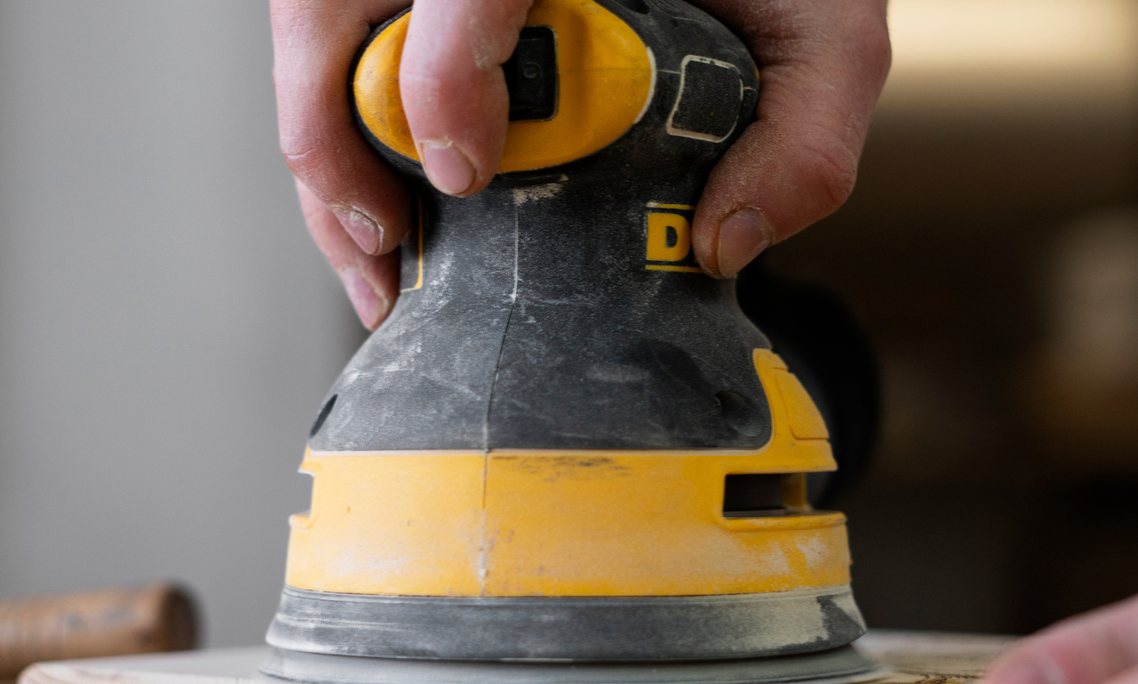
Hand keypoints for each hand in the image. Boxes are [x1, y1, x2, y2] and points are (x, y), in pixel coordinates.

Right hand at [271, 0, 890, 327]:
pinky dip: (333, 134)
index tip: (466, 176)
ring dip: (320, 151)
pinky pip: (332, 49)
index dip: (438, 80)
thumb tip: (722, 242)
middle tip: (385, 249)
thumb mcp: (825, 30)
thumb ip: (805, 134)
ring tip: (374, 259)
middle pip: (332, 12)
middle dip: (332, 143)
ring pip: (312, 35)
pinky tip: (380, 217)